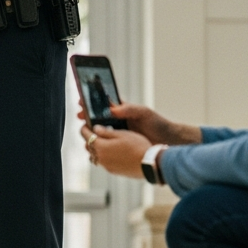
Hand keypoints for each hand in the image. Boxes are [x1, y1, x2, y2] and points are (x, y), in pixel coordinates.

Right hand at [77, 103, 200, 145]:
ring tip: (85, 132)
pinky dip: (98, 144)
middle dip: (87, 117)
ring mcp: (118, 134)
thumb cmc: (158, 124)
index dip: (92, 103)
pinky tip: (94, 145)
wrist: (167, 142)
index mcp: (122, 111)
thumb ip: (129, 109)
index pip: (103, 105)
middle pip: (98, 118)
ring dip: (91, 132)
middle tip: (80, 116)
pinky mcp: (120, 145)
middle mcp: (118, 122)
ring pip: (99, 132)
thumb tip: (112, 109)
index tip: (82, 102)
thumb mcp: (144, 113)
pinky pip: (106, 144)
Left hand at [81, 123, 152, 178]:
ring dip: (96, 149)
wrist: (149, 164)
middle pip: (88, 146)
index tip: (85, 125)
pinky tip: (113, 152)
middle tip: (96, 132)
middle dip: (90, 138)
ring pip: (94, 156)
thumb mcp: (122, 134)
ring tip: (105, 143)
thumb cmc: (137, 146)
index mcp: (100, 146)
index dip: (84, 128)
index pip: (85, 135)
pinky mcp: (112, 171)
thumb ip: (106, 132)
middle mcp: (99, 157)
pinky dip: (104, 156)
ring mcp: (105, 165)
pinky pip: (103, 162)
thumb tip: (95, 129)